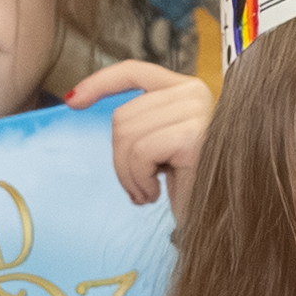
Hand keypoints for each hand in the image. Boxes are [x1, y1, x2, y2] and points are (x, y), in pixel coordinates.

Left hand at [71, 58, 212, 202]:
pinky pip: (140, 153)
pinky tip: (156, 194)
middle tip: (139, 185)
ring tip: (147, 192)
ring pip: (126, 135)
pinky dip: (139, 180)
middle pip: (123, 114)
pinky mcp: (194, 137)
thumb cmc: (192, 187)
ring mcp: (198, 113)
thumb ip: (141, 119)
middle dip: (120, 157)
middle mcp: (197, 93)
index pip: (135, 72)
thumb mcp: (163, 144)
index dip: (100, 83)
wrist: (221, 222)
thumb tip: (77, 99)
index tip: (73, 101)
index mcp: (189, 90)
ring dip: (128, 174)